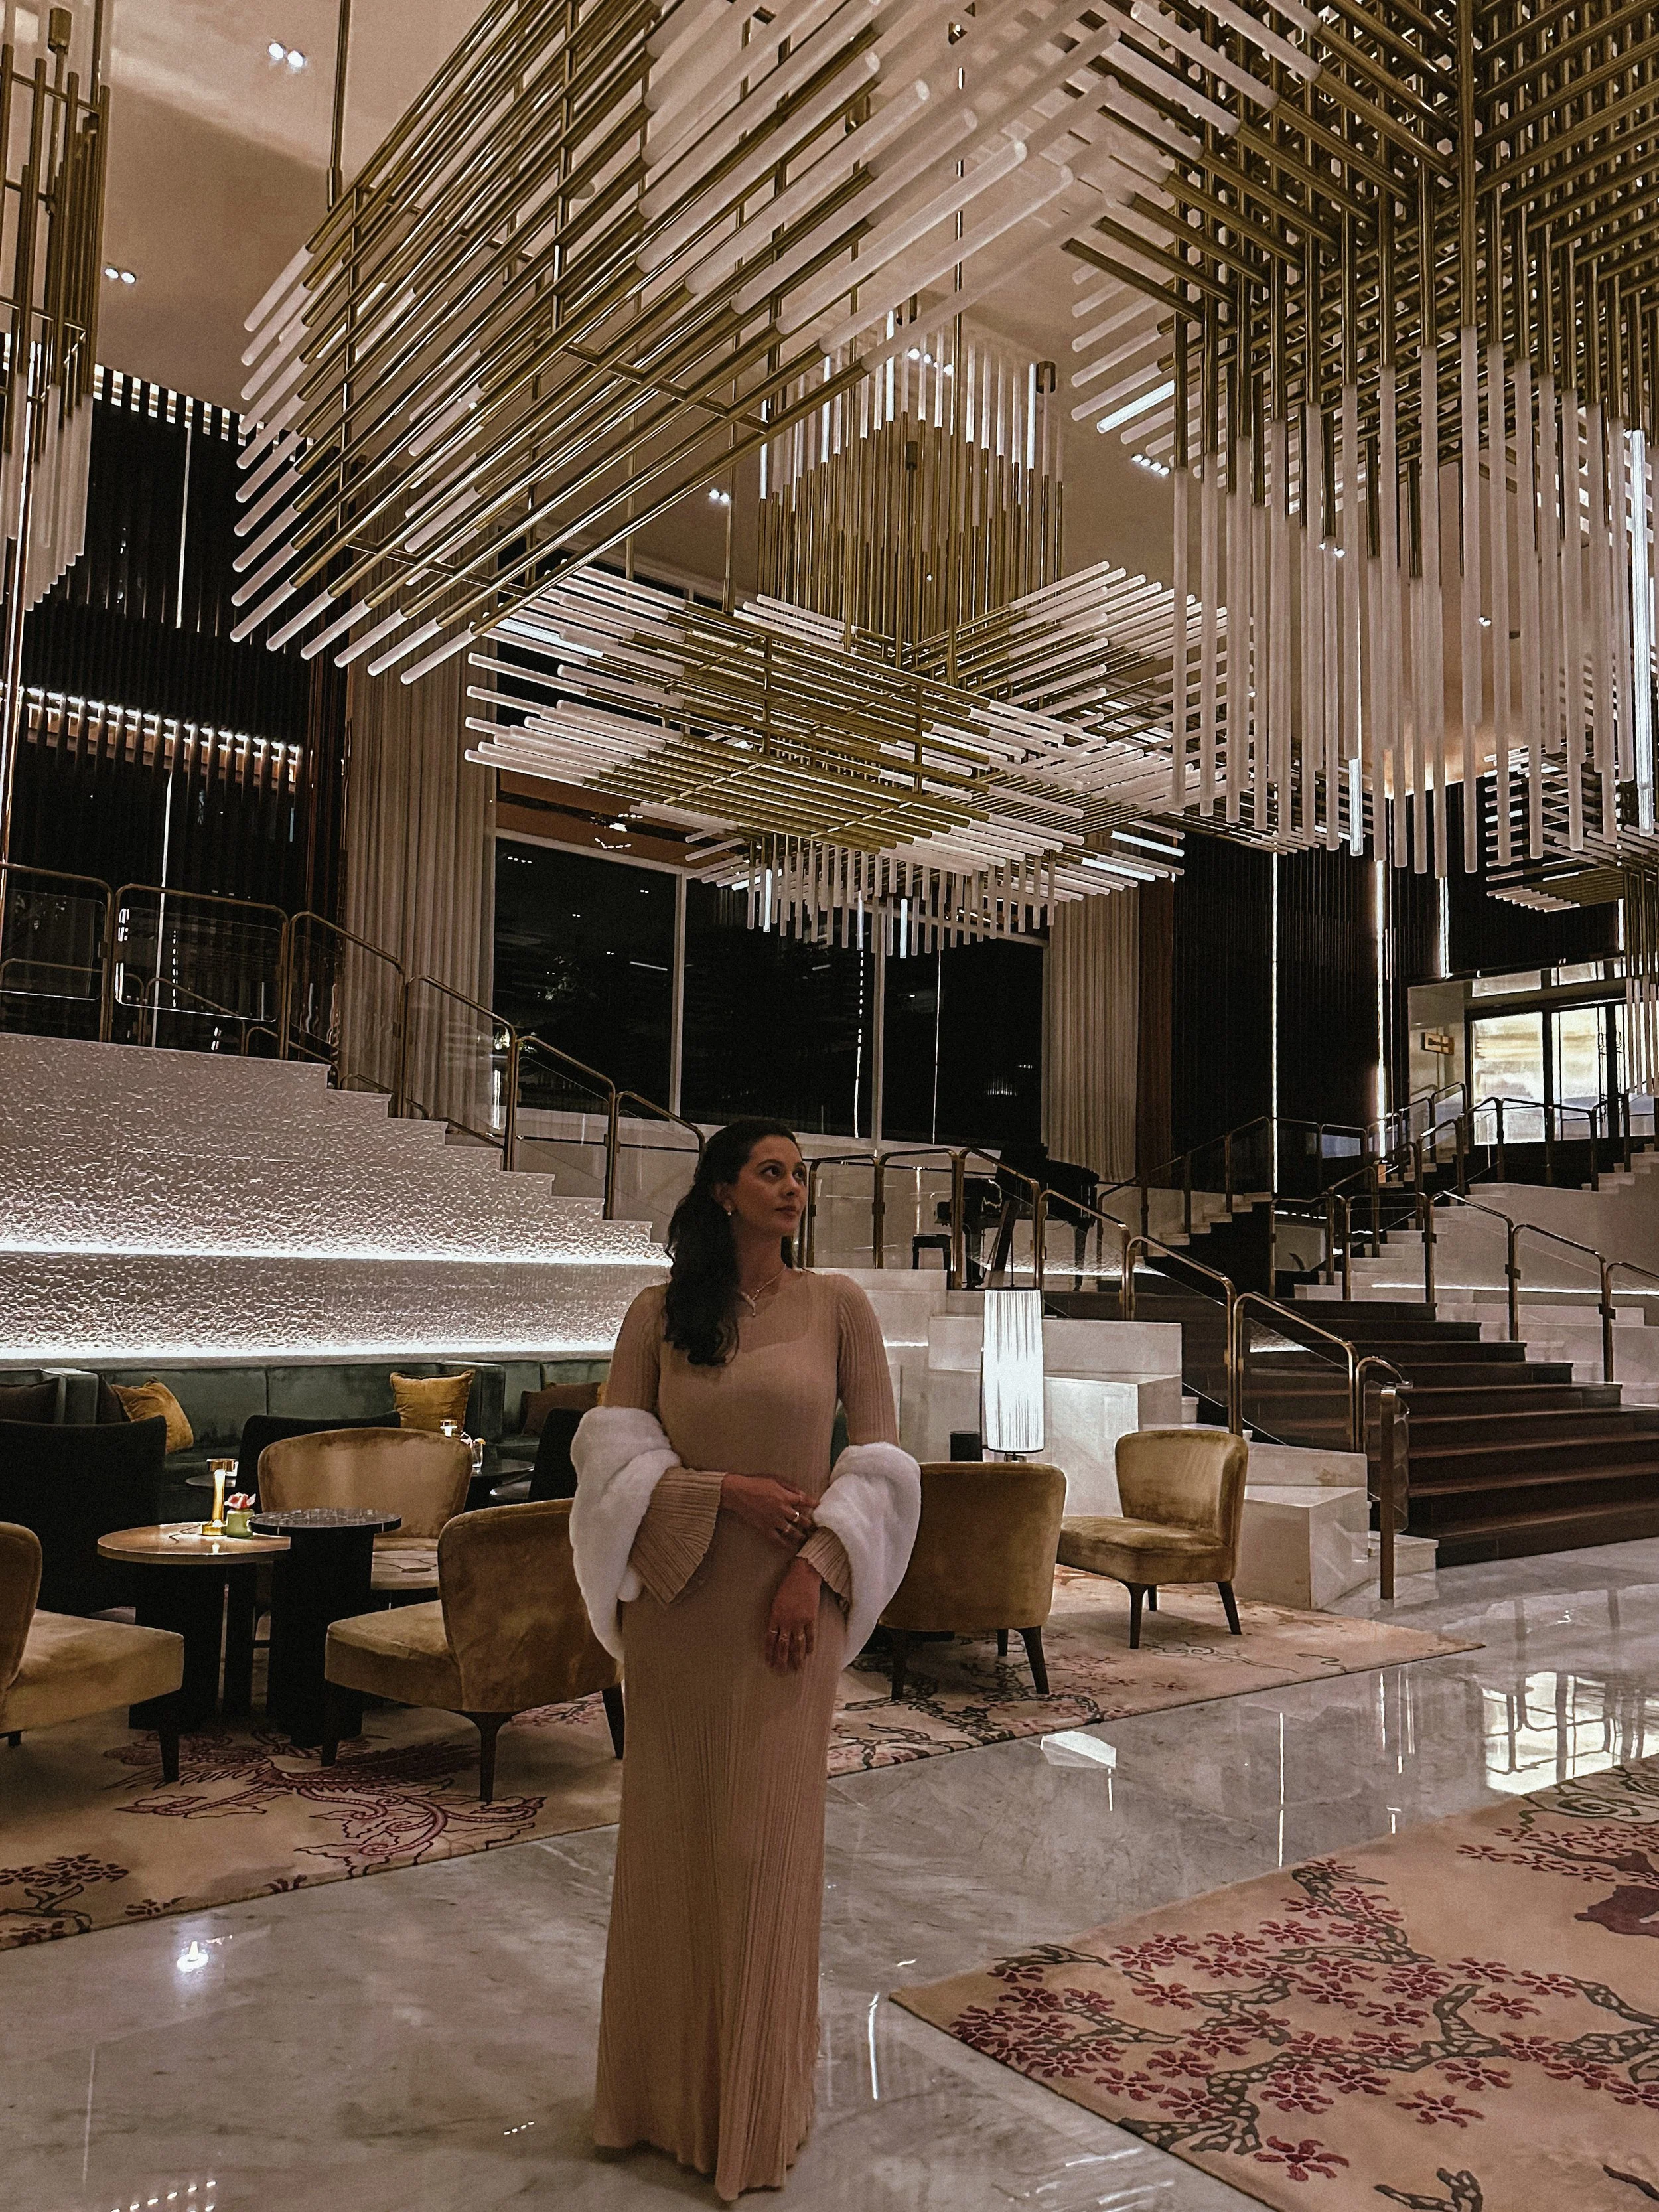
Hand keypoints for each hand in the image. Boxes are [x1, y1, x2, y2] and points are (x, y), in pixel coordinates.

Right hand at [720, 1472, 814, 1551]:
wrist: (738, 1493)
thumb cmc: (756, 1483)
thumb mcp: (775, 1479)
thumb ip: (790, 1487)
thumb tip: (802, 1494)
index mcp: (785, 1497)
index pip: (803, 1501)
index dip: (812, 1503)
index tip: (818, 1505)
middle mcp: (782, 1510)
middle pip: (800, 1519)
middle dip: (809, 1523)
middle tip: (814, 1527)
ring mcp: (774, 1521)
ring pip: (792, 1531)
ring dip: (800, 1535)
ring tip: (805, 1538)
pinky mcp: (765, 1528)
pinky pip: (777, 1539)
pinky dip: (784, 1544)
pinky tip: (790, 1547)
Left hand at [765, 1557, 821, 1673]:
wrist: (803, 1575)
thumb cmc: (787, 1585)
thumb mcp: (776, 1601)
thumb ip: (775, 1616)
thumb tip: (775, 1631)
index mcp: (775, 1616)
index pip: (770, 1639)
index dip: (769, 1652)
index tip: (768, 1662)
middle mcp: (786, 1621)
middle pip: (783, 1646)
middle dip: (781, 1660)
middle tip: (781, 1671)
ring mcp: (799, 1620)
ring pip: (797, 1644)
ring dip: (796, 1658)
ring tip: (796, 1668)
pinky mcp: (811, 1618)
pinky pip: (810, 1636)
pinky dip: (809, 1646)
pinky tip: (808, 1654)